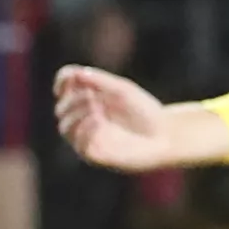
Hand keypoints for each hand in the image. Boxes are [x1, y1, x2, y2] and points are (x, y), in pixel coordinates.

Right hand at [52, 65, 221, 169]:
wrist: (166, 136)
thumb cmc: (145, 112)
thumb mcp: (123, 91)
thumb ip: (99, 81)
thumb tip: (74, 73)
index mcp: (88, 100)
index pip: (64, 89)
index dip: (62, 81)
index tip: (69, 77)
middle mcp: (84, 119)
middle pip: (62, 108)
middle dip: (73, 100)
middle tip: (90, 95)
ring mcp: (88, 138)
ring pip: (65, 127)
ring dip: (75, 114)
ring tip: (94, 107)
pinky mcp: (96, 155)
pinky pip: (80, 145)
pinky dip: (84, 130)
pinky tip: (97, 120)